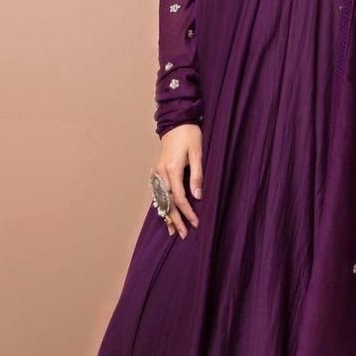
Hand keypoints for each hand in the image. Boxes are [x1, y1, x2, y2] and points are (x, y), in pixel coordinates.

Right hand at [153, 123, 203, 237]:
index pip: (180, 198)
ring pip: (160, 199)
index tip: (195, 223)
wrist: (176, 121)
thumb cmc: (190, 135)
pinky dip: (160, 204)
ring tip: (171, 230)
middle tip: (182, 234)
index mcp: (172, 170)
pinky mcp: (157, 169)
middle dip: (175, 219)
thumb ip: (197, 175)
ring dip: (166, 215)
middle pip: (167, 202)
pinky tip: (163, 212)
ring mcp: (157, 172)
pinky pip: (157, 192)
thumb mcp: (197, 153)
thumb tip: (198, 197)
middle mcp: (162, 173)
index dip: (187, 212)